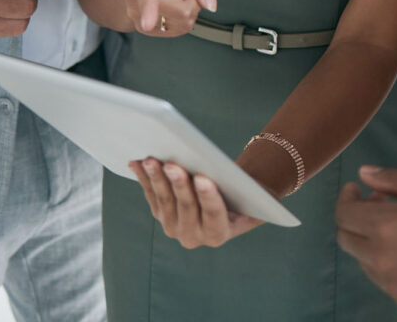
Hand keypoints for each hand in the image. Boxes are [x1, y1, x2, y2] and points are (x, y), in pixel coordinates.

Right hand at [116, 0, 217, 37]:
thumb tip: (210, 5)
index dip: (148, 9)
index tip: (147, 24)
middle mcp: (135, 1)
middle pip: (183, 12)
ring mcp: (139, 19)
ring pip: (184, 23)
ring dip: (190, 6)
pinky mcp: (148, 30)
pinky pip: (181, 28)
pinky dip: (184, 15)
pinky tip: (174, 1)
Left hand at [129, 158, 262, 248]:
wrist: (231, 203)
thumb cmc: (248, 196)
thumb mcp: (258, 198)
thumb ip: (258, 196)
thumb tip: (258, 188)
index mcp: (219, 234)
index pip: (213, 214)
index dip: (208, 196)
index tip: (203, 178)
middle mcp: (194, 236)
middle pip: (186, 207)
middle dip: (179, 184)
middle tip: (173, 164)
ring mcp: (174, 227)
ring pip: (165, 201)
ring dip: (157, 179)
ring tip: (152, 160)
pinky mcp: (161, 215)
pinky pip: (151, 195)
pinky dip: (144, 178)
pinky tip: (137, 163)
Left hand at [336, 166, 396, 313]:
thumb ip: (394, 179)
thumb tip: (363, 174)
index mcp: (387, 227)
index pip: (344, 215)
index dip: (346, 198)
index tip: (357, 189)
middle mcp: (383, 260)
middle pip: (348, 240)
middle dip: (356, 219)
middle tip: (380, 204)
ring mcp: (394, 286)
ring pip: (365, 262)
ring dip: (372, 242)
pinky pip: (386, 281)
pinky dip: (390, 264)